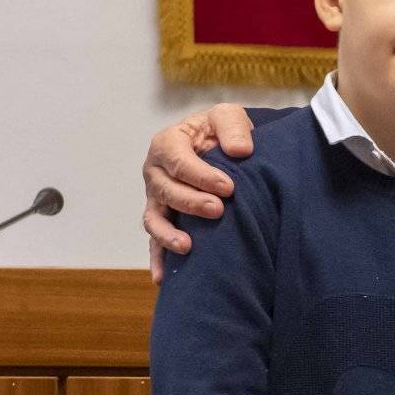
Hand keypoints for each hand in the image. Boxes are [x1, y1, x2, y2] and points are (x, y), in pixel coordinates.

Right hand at [143, 103, 253, 278]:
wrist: (220, 148)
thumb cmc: (221, 131)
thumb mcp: (228, 116)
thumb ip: (233, 127)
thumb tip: (241, 151)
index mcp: (167, 143)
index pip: (178, 161)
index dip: (201, 175)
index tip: (228, 188)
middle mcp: (155, 172)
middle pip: (166, 191)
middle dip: (190, 202)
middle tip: (218, 210)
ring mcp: (156, 199)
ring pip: (154, 219)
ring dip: (168, 235)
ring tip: (188, 246)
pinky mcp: (164, 220)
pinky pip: (155, 242)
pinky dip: (158, 259)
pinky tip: (164, 278)